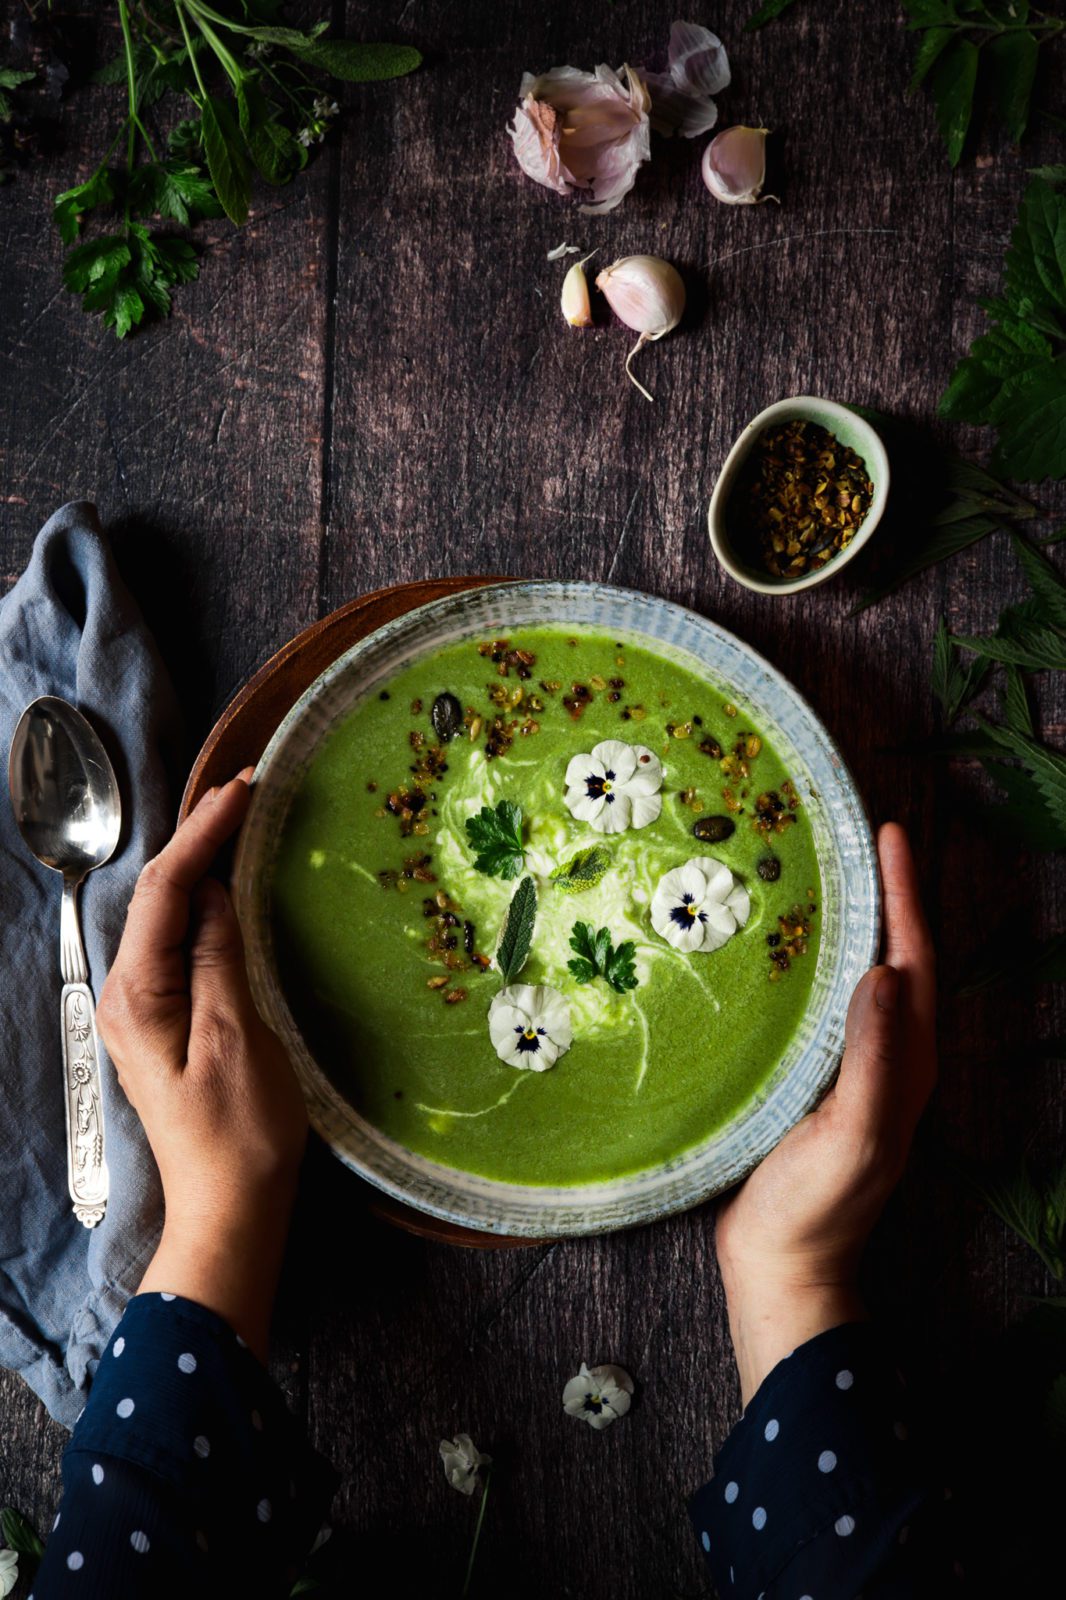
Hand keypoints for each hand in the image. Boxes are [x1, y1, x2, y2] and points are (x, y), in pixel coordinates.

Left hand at [98, 773, 306, 1358]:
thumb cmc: (239, 1134)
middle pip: (160, 895)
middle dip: (199, 837)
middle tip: (246, 790)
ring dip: (201, 865)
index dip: (204, 834)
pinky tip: (229, 889)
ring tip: (238, 821)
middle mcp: (129, 993)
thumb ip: (218, 960)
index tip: (243, 791)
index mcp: (138, 994)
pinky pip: (180, 943)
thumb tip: (214, 895)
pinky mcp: (167, 1020)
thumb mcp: (236, 1039)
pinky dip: (205, 904)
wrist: (230, 1208)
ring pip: (168, 916)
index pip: (168, 891)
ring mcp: (145, 1008)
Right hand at [714, 822, 935, 1404]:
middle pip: (894, 957)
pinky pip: (822, 1003)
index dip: (904, 895)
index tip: (888, 833)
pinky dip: (812, 963)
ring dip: (850, 923)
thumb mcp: (852, 1137)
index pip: (914, 960)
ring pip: (858, 976)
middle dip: (883, 894)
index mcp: (906, 1063)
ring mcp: (850, 1068)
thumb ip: (871, 1062)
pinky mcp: (813, 1079)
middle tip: (853, 836)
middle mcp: (887, 1057)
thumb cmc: (817, 1210)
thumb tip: (882, 974)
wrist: (782, 1268)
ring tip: (819, 873)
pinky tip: (777, 949)